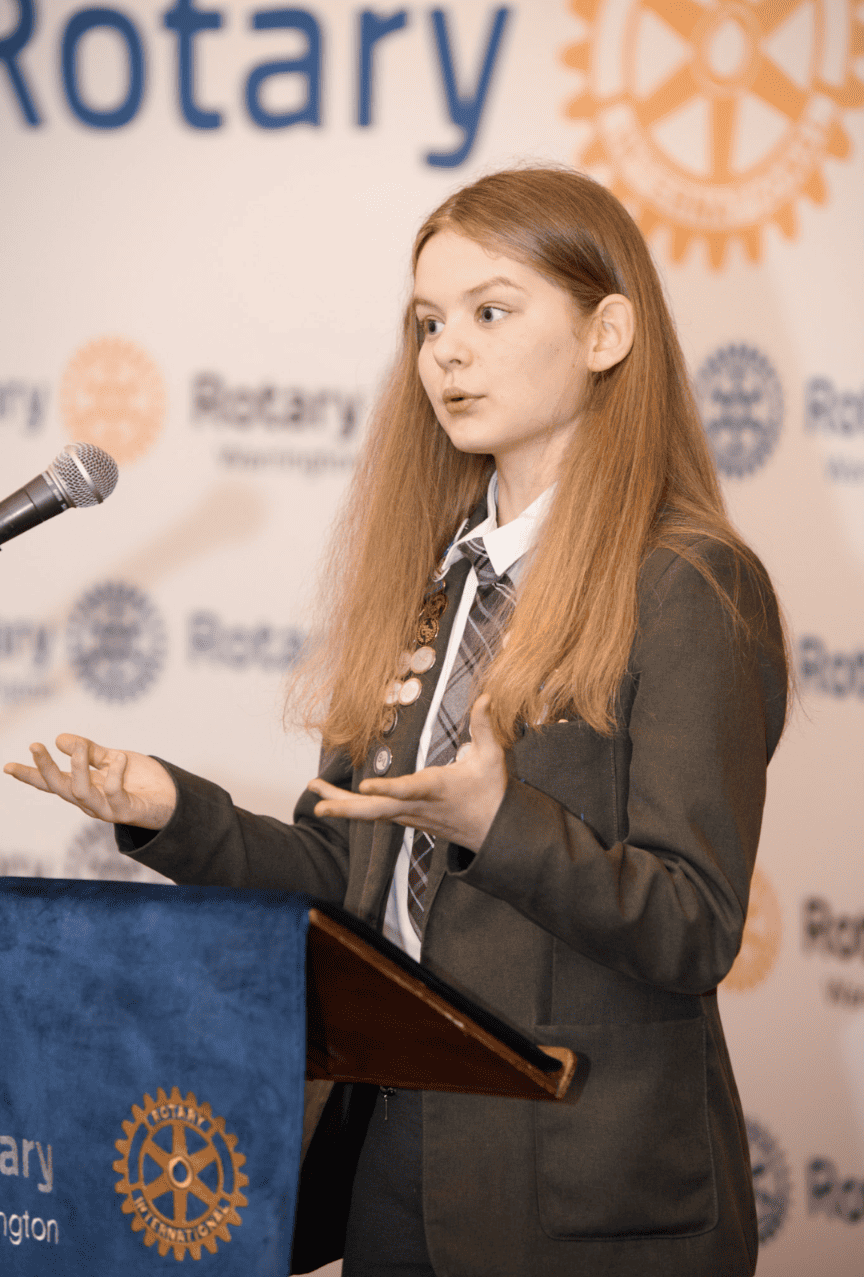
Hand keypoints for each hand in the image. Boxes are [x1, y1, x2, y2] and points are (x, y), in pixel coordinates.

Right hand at [4, 735, 176, 829]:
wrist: (174, 797)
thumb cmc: (143, 780)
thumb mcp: (113, 759)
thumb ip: (89, 751)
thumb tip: (60, 739)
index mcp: (84, 787)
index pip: (51, 783)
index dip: (30, 775)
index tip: (8, 766)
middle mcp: (90, 801)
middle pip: (59, 788)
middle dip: (44, 768)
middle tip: (36, 745)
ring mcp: (106, 809)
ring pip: (79, 793)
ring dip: (76, 768)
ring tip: (79, 747)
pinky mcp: (125, 811)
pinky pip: (113, 794)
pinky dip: (115, 774)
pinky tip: (120, 758)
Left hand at [308, 695, 506, 852]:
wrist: (493, 833)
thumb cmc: (492, 792)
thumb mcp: (493, 758)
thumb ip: (486, 726)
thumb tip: (486, 697)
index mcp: (437, 789)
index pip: (409, 790)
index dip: (387, 789)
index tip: (364, 786)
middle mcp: (417, 806)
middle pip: (377, 810)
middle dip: (347, 807)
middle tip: (319, 805)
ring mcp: (409, 815)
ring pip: (371, 813)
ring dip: (341, 804)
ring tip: (314, 792)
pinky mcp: (406, 818)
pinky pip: (374, 813)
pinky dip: (351, 807)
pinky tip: (331, 798)